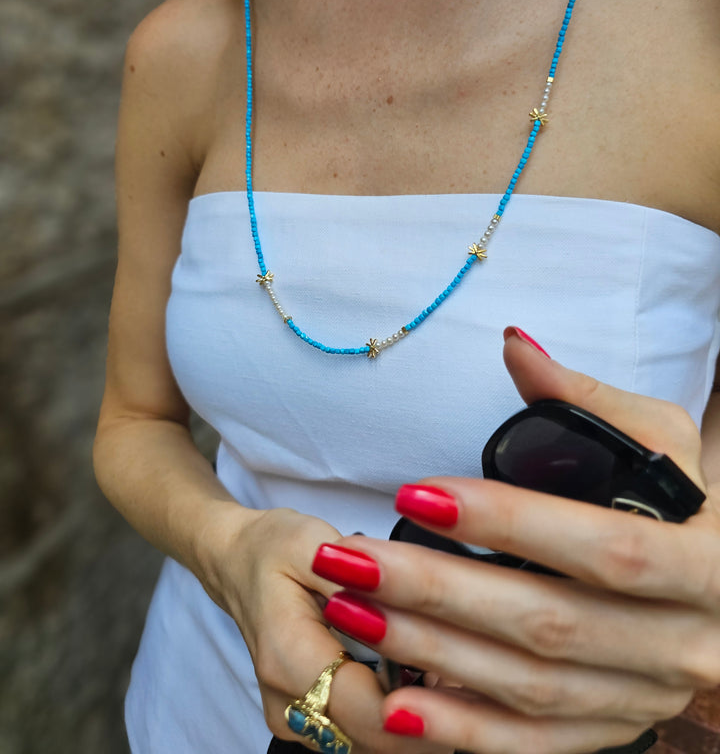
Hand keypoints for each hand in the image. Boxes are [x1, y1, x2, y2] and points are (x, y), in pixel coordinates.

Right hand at [196, 504, 450, 752]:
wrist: (237, 564)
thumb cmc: (274, 548)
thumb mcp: (312, 542)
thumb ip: (354, 581)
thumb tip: (401, 610)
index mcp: (287, 658)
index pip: (368, 711)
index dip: (424, 703)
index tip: (462, 670)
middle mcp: (288, 705)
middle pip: (377, 739)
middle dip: (429, 709)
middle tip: (461, 662)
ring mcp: (296, 722)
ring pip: (375, 744)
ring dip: (416, 714)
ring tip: (440, 662)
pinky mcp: (309, 725)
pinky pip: (364, 736)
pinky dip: (397, 713)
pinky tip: (417, 673)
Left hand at [313, 328, 719, 753]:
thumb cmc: (688, 505)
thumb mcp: (662, 441)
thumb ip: (587, 398)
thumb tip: (514, 346)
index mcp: (702, 563)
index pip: (601, 548)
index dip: (509, 523)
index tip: (417, 494)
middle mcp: (680, 642)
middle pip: (548, 624)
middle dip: (440, 591)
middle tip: (351, 559)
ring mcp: (644, 697)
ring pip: (529, 687)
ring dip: (433, 652)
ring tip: (351, 610)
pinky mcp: (613, 730)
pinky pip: (534, 747)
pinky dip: (463, 733)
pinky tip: (397, 706)